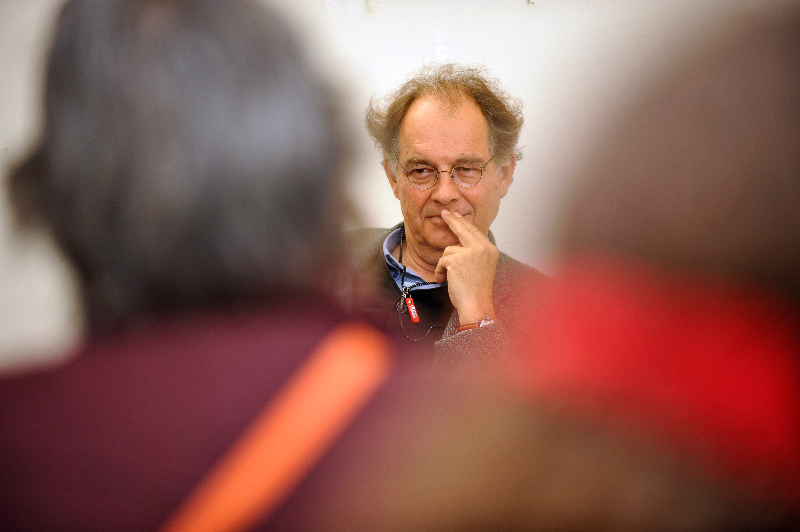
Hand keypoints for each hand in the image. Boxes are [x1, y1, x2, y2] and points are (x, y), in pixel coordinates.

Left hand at [435, 209, 498, 325]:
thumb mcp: (482, 267)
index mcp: (490, 249)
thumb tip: (460, 241)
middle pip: (463, 229)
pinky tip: (445, 280)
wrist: (476, 305)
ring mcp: (470, 252)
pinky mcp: (457, 259)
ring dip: (445, 264)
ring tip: (450, 277)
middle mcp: (482, 247)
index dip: (464, 223)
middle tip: (444, 213)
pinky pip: (442, 260)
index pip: (475, 231)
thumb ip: (475, 252)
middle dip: (452, 221)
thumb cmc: (477, 290)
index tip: (456, 215)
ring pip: (449, 250)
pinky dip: (440, 271)